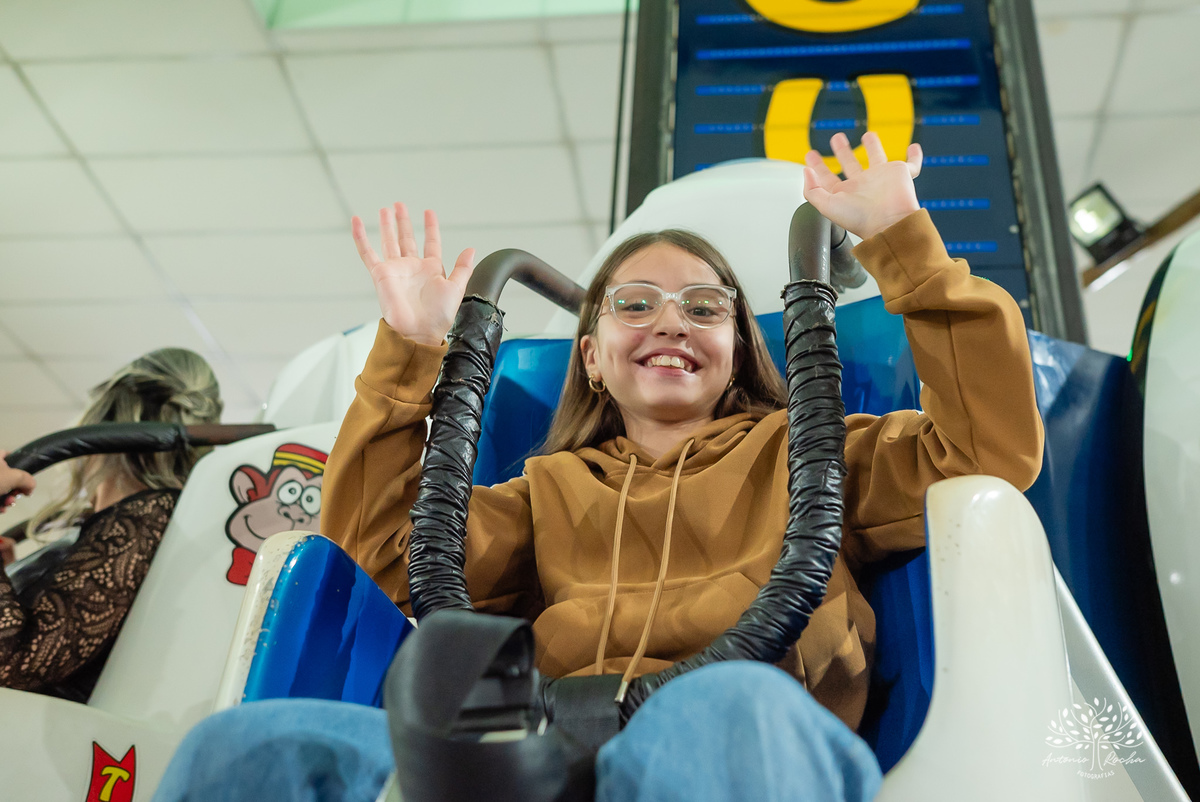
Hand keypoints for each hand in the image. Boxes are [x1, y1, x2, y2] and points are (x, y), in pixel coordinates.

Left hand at [0, 451, 35, 511]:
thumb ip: (28, 480)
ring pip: (0, 488)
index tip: (23, 476)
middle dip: (14, 488)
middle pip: (6, 475)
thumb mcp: (15, 477)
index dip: (19, 464)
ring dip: (8, 498)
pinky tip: (1, 509)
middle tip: (16, 494)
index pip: (8, 454)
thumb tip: (30, 488)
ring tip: (8, 503)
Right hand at [352, 203, 475, 346]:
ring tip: (385, 209)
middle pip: (407, 238)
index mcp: (432, 269)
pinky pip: (368, 253)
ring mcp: (396, 269)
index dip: (430, 227)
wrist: (418, 331)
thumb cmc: (438, 316)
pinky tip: (356, 222)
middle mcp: (413, 268)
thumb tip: (471, 250)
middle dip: (404, 221)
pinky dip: (361, 237)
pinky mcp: (381, 274)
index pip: (431, 243)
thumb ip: (463, 268)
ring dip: (387, 225)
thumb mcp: (456, 288)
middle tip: (399, 205)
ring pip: (389, 241)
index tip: (429, 213)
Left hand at [802, 131, 922, 240]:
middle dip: (842, 150)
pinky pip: (911, 163)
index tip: (810, 155)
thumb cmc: (860, 219)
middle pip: (850, 164)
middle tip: (837, 138)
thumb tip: (806, 171)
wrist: (889, 222)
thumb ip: (812, 190)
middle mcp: (862, 185)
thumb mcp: (827, 206)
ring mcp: (881, 178)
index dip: (817, 166)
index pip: (827, 177)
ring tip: (868, 135)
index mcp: (844, 193)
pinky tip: (914, 148)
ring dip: (873, 146)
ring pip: (877, 157)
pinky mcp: (900, 174)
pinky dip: (915, 156)